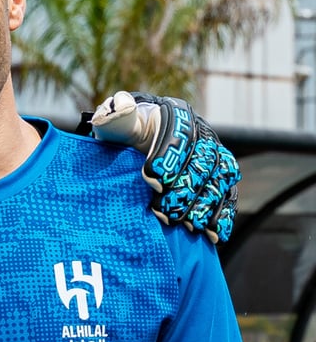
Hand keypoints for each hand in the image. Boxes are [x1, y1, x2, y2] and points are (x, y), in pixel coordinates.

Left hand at [90, 91, 239, 243]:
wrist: (136, 148)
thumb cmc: (123, 136)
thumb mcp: (114, 125)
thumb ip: (114, 117)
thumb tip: (121, 106)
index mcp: (176, 116)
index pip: (179, 136)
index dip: (168, 158)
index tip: (150, 180)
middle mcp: (202, 135)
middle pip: (203, 163)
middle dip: (185, 189)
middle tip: (163, 210)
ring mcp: (215, 158)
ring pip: (219, 181)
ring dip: (204, 206)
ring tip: (185, 224)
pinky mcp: (220, 181)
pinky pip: (228, 197)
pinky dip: (223, 216)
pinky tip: (213, 234)